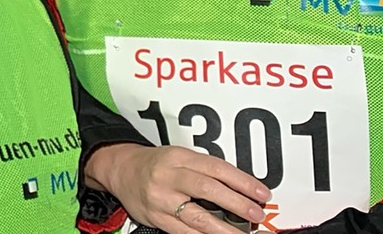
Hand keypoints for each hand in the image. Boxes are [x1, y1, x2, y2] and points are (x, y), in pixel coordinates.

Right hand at [87, 143, 269, 233]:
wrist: (121, 170)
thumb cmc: (156, 164)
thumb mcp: (180, 157)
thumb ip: (206, 170)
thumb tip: (243, 189)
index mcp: (178, 157)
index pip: (216, 168)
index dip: (243, 182)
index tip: (262, 193)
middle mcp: (168, 177)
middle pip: (207, 190)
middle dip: (237, 204)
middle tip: (257, 214)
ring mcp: (161, 199)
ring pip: (197, 217)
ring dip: (225, 229)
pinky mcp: (156, 218)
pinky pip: (184, 232)